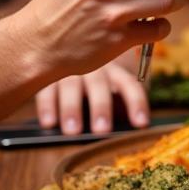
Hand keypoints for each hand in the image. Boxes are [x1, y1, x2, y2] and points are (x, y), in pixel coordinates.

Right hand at [34, 50, 149, 134]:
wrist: (77, 56)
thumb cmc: (102, 88)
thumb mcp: (116, 94)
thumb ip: (118, 109)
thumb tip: (116, 133)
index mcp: (117, 72)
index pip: (130, 85)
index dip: (137, 103)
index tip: (142, 124)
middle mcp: (94, 66)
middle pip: (100, 84)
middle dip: (101, 107)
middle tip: (102, 131)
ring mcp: (69, 69)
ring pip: (71, 85)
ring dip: (72, 108)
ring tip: (72, 132)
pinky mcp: (47, 74)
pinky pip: (46, 88)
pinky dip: (47, 105)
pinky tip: (48, 123)